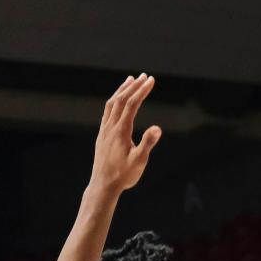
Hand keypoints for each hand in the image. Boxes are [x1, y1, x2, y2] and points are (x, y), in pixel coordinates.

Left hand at [90, 73, 162, 193]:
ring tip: (131, 80)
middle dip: (134, 86)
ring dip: (122, 90)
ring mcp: (105, 129)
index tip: (151, 80)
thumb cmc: (124, 175)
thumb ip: (148, 143)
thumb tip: (158, 128)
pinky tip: (119, 100)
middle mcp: (111, 126)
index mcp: (121, 131)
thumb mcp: (139, 161)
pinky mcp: (102, 134)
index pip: (132, 104)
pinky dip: (114, 101)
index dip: (142, 91)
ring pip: (112, 103)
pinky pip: (107, 111)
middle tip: (145, 76)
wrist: (103, 184)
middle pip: (122, 100)